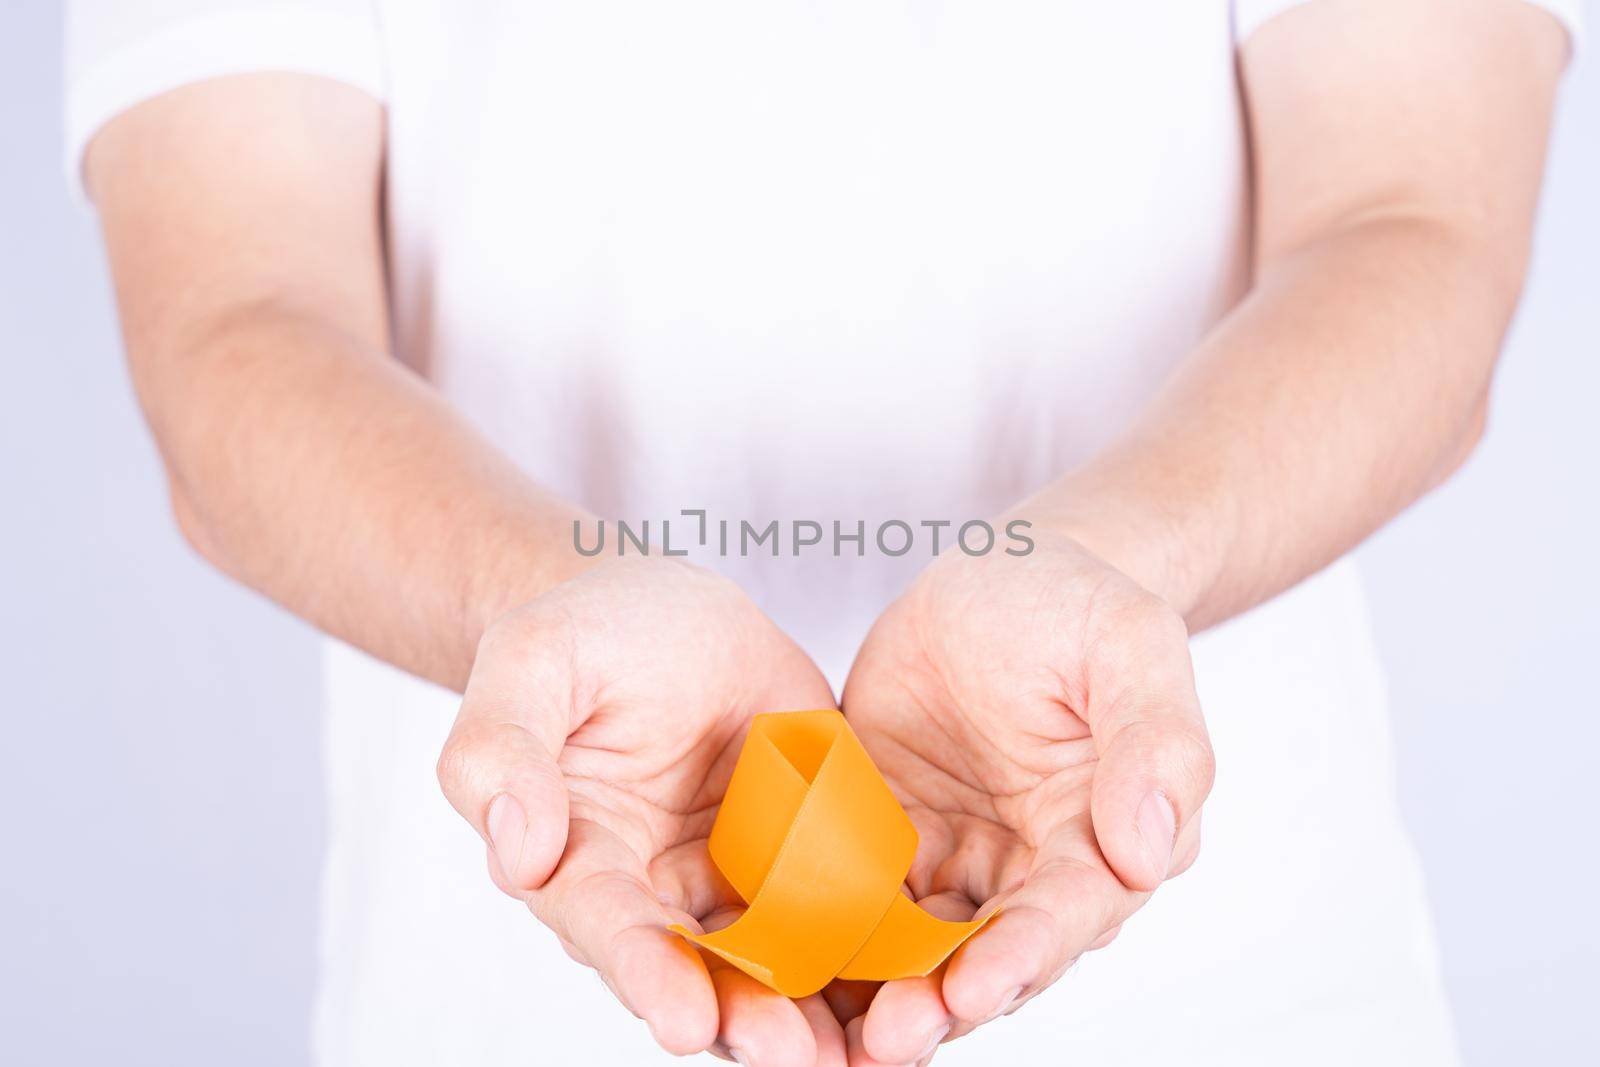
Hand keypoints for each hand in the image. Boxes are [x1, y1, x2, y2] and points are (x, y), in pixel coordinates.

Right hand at [437, 557, 845, 1065]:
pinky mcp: (809, 856)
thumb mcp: (534, 660)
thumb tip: (517, 853)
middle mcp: (660, 894)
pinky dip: (875, 956)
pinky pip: (845, 912)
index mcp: (584, 858)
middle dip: (745, 1019)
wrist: (675, 611)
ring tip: (859, 1053)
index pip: (610, 926)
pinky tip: (919, 985)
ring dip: (814, 1013)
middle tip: (790, 1057)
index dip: (646, 973)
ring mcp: (739, 882)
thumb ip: (503, 750)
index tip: (685, 1020)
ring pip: (778, 964)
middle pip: (701, 972)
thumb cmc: (590, 633)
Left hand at [838, 530, 1214, 1064]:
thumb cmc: (1077, 604)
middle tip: (888, 1041)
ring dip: (877, 992)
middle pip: (984, 954)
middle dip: (940, 1001)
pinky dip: (819, 931)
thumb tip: (1151, 852)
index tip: (976, 988)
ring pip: (913, 945)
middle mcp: (1023, 870)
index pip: (1064, 912)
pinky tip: (774, 960)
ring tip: (829, 1038)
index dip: (1023, 954)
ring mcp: (949, 858)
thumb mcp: (1130, 647)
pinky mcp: (880, 836)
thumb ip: (1156, 744)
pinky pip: (847, 892)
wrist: (997, 572)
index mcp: (1096, 839)